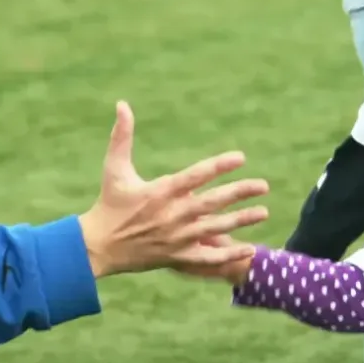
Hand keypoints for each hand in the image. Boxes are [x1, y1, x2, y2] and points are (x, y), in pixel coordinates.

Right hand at [78, 103, 269, 278]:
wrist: (98, 247)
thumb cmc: (108, 204)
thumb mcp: (113, 168)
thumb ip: (121, 136)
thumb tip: (122, 104)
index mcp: (161, 191)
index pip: (196, 175)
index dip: (220, 165)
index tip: (241, 157)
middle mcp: (173, 215)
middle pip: (214, 202)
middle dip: (241, 192)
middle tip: (264, 185)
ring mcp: (177, 238)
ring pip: (216, 228)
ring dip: (242, 220)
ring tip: (264, 212)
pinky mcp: (177, 257)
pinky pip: (208, 258)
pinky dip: (229, 255)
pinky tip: (249, 248)